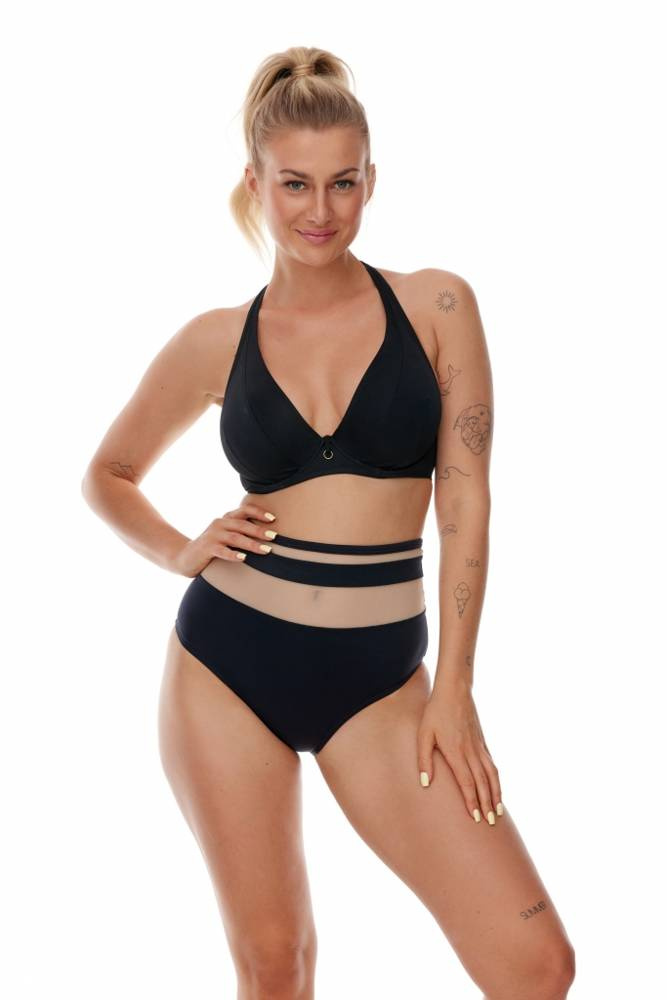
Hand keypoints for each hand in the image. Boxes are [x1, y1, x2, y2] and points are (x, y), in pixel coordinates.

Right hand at [172, 503, 277, 576]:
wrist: (186, 557)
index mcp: (226, 519)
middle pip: (242, 525)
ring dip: (252, 544)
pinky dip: (233, 554)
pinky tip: (243, 558)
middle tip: (275, 537)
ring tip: (266, 550)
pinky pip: (222, 550)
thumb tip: (269, 536)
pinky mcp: (206, 548)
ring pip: (235, 537)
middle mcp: (219, 524)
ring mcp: (212, 536)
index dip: (259, 512)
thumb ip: (241, 533)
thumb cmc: (213, 547)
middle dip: (260, 530)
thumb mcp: (226, 536)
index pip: (244, 510)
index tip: (273, 519)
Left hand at [416, 679, 503, 825]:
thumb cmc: (435, 712)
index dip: (472, 801)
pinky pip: (492, 764)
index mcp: (455, 752)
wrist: (455, 690)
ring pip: (491, 775)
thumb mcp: (423, 734)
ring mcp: (479, 746)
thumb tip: (424, 783)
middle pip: (482, 783)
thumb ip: (423, 759)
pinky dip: (496, 779)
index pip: (467, 783)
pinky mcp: (482, 741)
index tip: (476, 818)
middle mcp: (470, 751)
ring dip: (496, 794)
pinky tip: (496, 787)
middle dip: (487, 804)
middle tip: (491, 823)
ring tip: (498, 811)